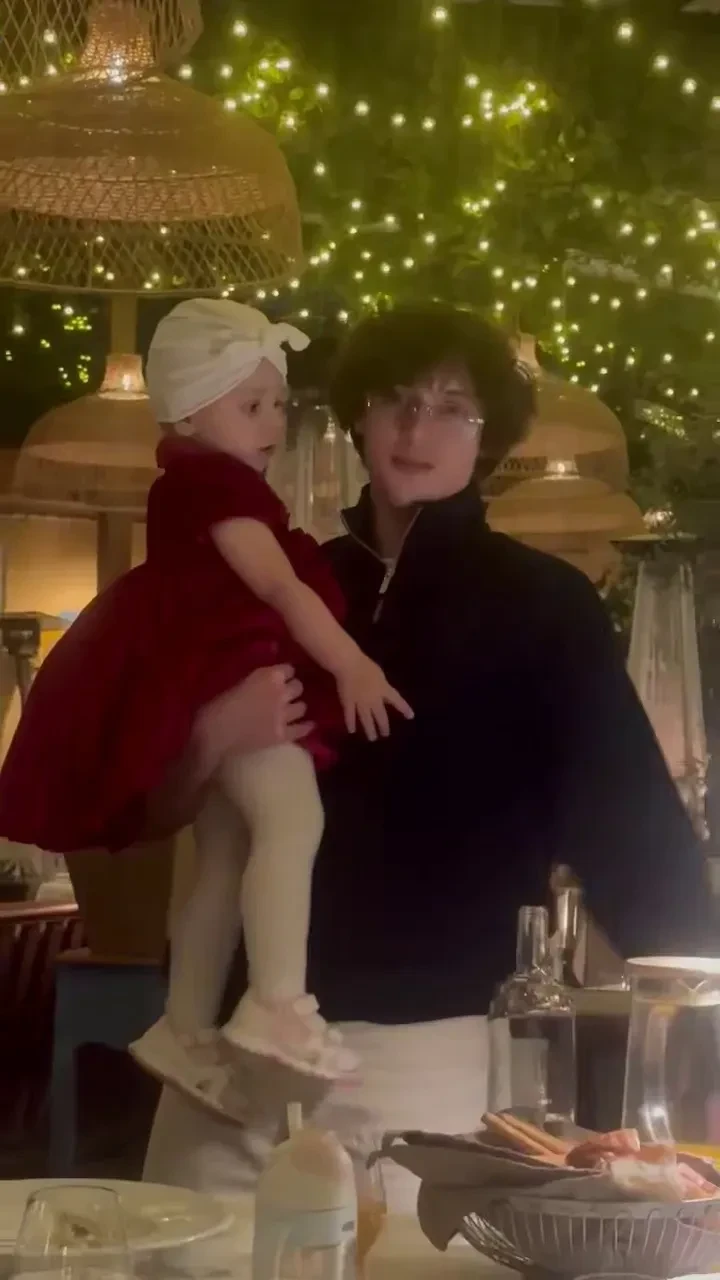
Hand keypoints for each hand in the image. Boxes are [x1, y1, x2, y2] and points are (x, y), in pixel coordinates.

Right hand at [193, 666, 310, 773]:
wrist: (214, 733)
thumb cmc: (217, 704)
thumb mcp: (239, 681)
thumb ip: (257, 679)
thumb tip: (267, 680)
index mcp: (270, 676)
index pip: (289, 669)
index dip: (284, 673)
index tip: (279, 677)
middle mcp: (281, 693)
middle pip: (299, 686)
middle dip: (292, 689)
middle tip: (284, 694)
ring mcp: (283, 716)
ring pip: (302, 707)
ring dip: (296, 707)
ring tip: (290, 709)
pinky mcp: (282, 735)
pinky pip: (302, 730)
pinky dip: (305, 727)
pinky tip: (308, 725)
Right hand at [337, 657, 412, 741]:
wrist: (349, 665)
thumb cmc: (365, 665)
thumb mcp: (380, 674)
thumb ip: (382, 686)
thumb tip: (385, 694)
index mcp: (384, 689)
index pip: (397, 701)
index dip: (404, 709)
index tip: (411, 717)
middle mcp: (374, 699)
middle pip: (381, 716)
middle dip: (384, 726)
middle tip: (385, 735)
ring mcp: (361, 703)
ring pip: (366, 719)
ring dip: (370, 730)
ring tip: (372, 738)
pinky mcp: (348, 703)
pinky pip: (350, 716)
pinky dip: (351, 724)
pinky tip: (352, 731)